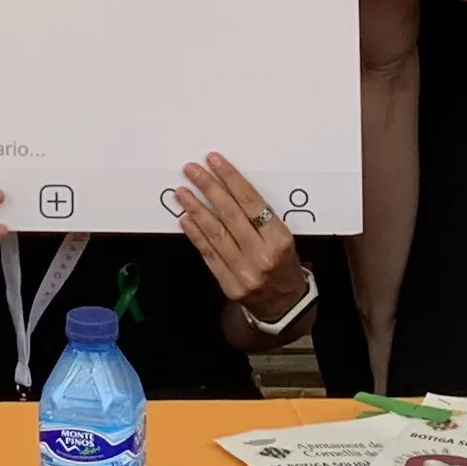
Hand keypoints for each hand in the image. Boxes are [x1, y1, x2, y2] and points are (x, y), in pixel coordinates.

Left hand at [172, 152, 305, 315]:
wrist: (285, 303)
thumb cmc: (284, 262)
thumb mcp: (284, 237)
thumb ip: (260, 217)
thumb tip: (227, 188)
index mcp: (279, 239)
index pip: (251, 202)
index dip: (231, 179)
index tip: (214, 162)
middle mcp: (261, 255)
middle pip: (230, 215)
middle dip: (209, 188)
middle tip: (192, 170)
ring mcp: (243, 272)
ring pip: (215, 234)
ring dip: (196, 209)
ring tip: (182, 192)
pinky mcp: (229, 285)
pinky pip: (209, 254)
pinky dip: (196, 235)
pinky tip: (185, 219)